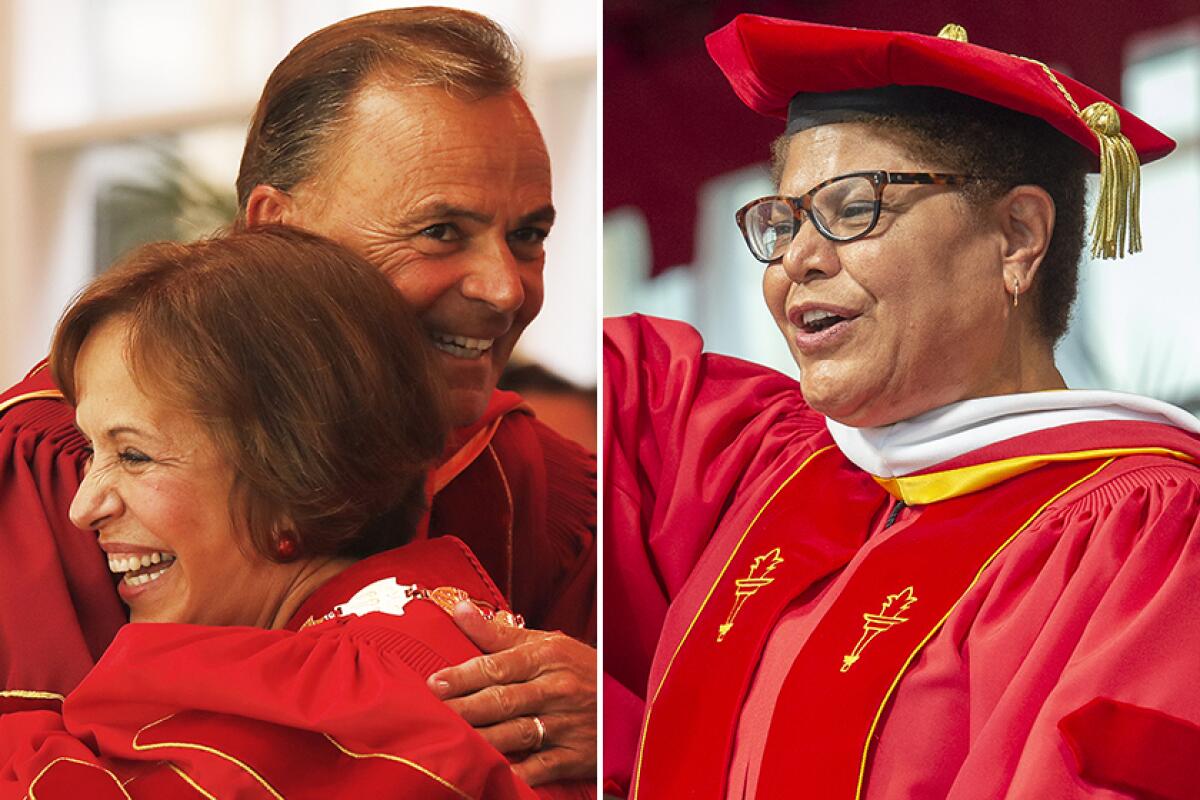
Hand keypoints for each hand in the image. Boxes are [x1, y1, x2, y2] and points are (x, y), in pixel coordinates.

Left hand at [428, 601, 595, 785]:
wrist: (627, 703)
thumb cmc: (579, 669)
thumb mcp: (547, 643)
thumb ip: (499, 633)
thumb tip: (459, 609)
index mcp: (548, 657)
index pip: (499, 665)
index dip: (464, 675)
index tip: (434, 682)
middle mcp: (557, 689)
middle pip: (502, 700)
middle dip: (464, 707)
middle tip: (432, 712)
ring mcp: (565, 725)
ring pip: (515, 733)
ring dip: (481, 738)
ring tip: (450, 740)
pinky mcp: (573, 756)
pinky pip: (540, 767)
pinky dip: (516, 772)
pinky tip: (491, 772)